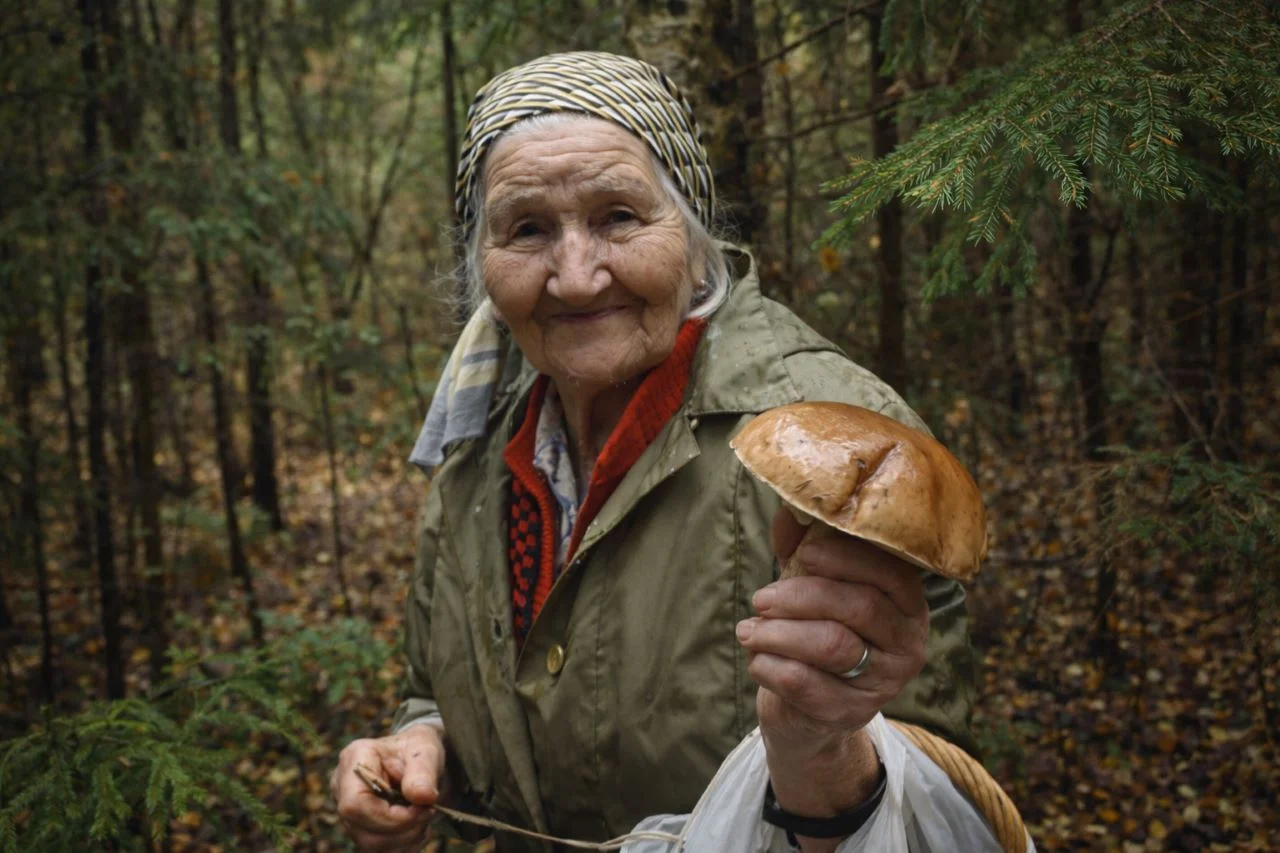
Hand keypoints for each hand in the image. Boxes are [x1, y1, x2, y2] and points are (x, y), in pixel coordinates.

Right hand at [331, 724, 446, 851]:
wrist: (418, 757)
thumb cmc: (417, 749)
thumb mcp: (425, 750)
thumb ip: (423, 772)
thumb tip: (423, 797)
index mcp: (354, 758)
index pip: (355, 804)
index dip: (390, 817)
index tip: (423, 809)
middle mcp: (342, 787)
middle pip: (361, 829)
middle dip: (402, 830)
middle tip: (429, 813)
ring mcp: (347, 810)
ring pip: (369, 844)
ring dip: (405, 840)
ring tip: (424, 818)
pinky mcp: (358, 826)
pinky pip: (377, 850)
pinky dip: (403, 845)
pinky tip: (417, 828)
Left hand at [737, 506, 928, 760]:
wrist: (809, 710)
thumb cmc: (813, 629)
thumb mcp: (811, 582)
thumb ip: (802, 545)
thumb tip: (789, 509)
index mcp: (907, 602)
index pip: (889, 572)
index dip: (845, 557)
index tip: (805, 553)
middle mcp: (907, 643)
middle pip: (859, 606)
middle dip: (801, 596)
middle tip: (760, 598)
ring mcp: (883, 683)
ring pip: (832, 646)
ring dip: (779, 632)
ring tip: (747, 630)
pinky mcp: (850, 714)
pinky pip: (807, 685)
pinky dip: (772, 667)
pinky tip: (756, 660)